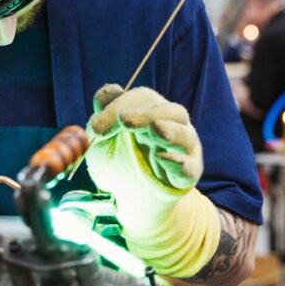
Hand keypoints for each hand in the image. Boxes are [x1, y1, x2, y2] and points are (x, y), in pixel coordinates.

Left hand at [86, 85, 202, 203]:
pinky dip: (177, 162)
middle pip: (171, 112)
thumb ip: (104, 114)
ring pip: (186, 136)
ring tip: (154, 129)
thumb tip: (110, 90)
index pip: (143, 98)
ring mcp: (185, 151)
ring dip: (170, 132)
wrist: (133, 195)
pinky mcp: (188, 175)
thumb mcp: (104, 138)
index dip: (120, 105)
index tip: (95, 126)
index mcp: (153, 112)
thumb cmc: (119, 159)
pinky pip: (189, 168)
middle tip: (124, 120)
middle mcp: (174, 126)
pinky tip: (160, 158)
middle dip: (147, 114)